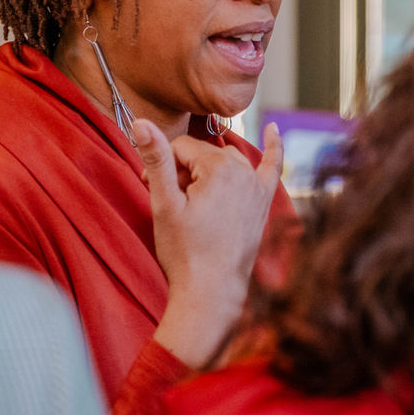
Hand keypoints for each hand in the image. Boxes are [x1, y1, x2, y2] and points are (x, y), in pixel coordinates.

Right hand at [135, 118, 283, 368]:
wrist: (211, 293)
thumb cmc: (185, 252)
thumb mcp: (164, 204)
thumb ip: (156, 159)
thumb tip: (140, 121)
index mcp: (220, 168)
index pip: (181, 147)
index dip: (162, 165)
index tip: (149, 187)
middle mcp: (244, 172)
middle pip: (202, 154)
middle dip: (182, 171)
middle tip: (169, 202)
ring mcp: (257, 188)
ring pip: (225, 161)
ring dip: (207, 171)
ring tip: (192, 201)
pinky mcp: (263, 203)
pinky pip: (272, 167)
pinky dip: (273, 148)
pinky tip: (273, 130)